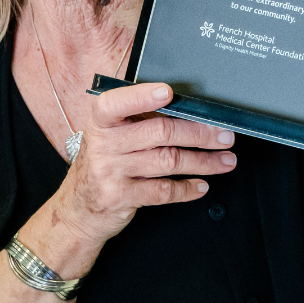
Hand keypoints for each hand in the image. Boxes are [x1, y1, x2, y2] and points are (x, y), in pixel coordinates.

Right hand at [56, 83, 235, 243]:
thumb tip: (182, 106)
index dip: (142, 96)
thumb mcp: (109, 135)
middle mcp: (103, 144)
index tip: (169, 93)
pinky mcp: (120, 197)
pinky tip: (201, 185)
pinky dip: (187, 189)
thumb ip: (135, 118)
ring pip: (167, 161)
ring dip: (203, 161)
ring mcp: (110, 172)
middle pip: (159, 132)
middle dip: (199, 133)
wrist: (78, 209)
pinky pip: (163, 191)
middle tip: (224, 134)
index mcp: (101, 122)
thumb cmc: (103, 163)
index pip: (117, 103)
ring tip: (225, 160)